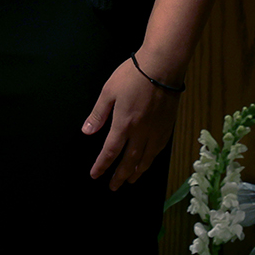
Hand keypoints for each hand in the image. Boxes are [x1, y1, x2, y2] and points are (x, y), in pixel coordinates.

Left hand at [83, 56, 180, 189]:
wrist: (162, 67)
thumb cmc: (132, 76)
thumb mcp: (108, 92)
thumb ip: (98, 114)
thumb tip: (87, 132)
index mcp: (124, 124)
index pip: (110, 152)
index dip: (102, 166)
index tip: (95, 175)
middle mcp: (141, 133)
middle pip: (129, 161)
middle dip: (119, 175)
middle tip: (113, 187)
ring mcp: (156, 131)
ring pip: (146, 159)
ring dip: (136, 172)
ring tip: (130, 180)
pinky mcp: (167, 127)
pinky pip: (158, 150)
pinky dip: (151, 160)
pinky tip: (147, 162)